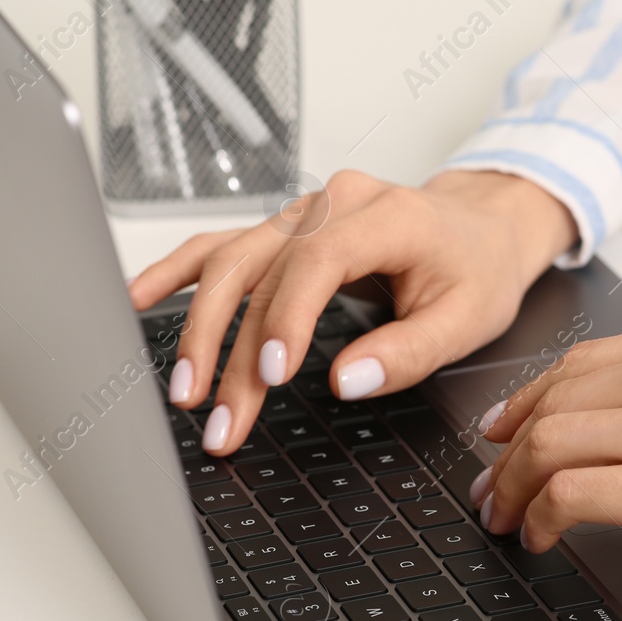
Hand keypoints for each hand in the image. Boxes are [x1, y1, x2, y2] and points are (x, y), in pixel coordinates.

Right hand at [128, 169, 576, 454]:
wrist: (481, 227)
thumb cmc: (476, 268)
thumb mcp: (468, 318)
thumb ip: (407, 351)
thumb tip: (344, 381)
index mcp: (386, 216)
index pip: (318, 260)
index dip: (286, 316)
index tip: (269, 373)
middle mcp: (333, 204)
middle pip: (261, 269)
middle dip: (231, 347)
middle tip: (219, 416)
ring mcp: (302, 213)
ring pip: (231, 262)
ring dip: (200, 327)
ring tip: (183, 388)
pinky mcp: (285, 231)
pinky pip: (222, 246)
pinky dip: (179, 272)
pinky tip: (140, 297)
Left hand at [472, 316, 621, 620]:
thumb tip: (606, 426)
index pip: (582, 362)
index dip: (528, 400)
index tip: (504, 429)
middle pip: (553, 401)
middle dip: (509, 449)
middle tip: (492, 485)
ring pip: (546, 446)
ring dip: (513, 488)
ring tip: (507, 518)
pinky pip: (565, 496)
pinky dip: (539, 519)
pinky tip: (543, 538)